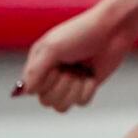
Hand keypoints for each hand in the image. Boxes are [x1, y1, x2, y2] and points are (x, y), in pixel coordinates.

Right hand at [17, 5, 132, 112]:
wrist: (114, 30)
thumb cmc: (82, 33)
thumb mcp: (53, 47)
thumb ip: (34, 70)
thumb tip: (24, 92)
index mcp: (39, 62)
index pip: (33, 90)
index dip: (46, 83)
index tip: (57, 66)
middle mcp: (51, 74)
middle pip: (46, 101)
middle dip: (62, 87)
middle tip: (72, 68)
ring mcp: (69, 81)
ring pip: (62, 106)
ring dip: (74, 90)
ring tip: (82, 72)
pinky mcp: (85, 86)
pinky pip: (81, 103)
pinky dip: (88, 90)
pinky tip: (92, 75)